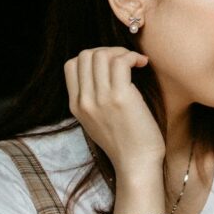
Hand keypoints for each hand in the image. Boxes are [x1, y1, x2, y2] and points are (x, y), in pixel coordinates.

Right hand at [64, 47, 164, 170]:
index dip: (92, 57)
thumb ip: (93, 99)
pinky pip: (121, 61)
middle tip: (126, 60)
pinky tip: (142, 63)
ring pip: (101, 55)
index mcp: (76, 106)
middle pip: (86, 55)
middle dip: (108, 51)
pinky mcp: (120, 97)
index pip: (71, 65)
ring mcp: (100, 99)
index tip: (112, 64)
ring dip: (122, 51)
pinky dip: (132, 56)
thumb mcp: (97, 121)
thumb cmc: (125, 142)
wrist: (136, 163)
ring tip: (135, 61)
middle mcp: (84, 101)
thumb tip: (103, 72)